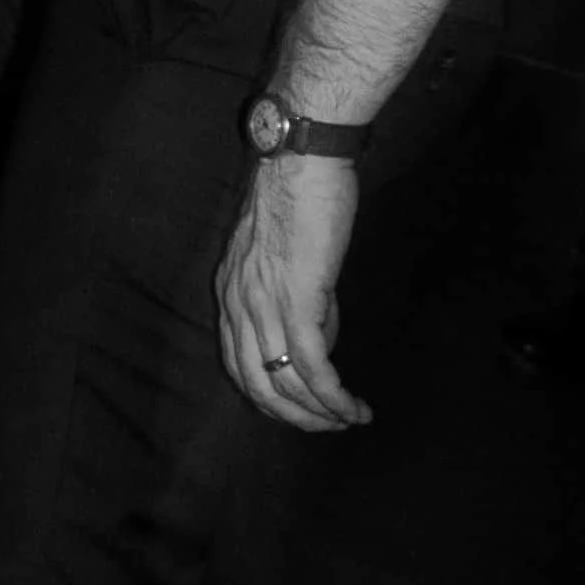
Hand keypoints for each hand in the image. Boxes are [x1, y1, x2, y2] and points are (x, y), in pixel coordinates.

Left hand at [216, 152, 369, 431]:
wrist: (303, 158)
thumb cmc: (300, 192)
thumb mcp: (280, 250)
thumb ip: (290, 291)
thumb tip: (318, 332)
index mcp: (230, 288)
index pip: (237, 363)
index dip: (269, 395)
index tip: (300, 409)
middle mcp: (237, 302)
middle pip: (256, 385)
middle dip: (294, 416)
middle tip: (327, 426)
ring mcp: (263, 303)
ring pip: (285, 384)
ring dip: (320, 414)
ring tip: (349, 420)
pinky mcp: (297, 300)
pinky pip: (312, 367)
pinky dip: (334, 397)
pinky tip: (354, 409)